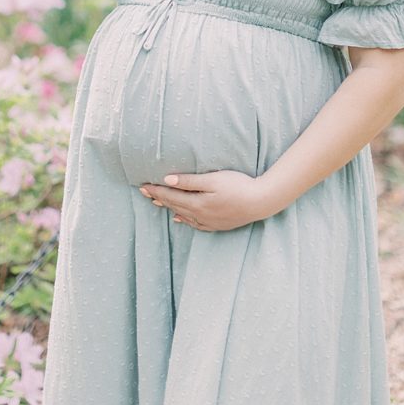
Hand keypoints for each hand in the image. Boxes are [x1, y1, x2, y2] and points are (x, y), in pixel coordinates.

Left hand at [138, 170, 265, 231]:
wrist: (260, 202)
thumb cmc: (238, 185)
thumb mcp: (212, 179)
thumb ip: (189, 181)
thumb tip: (167, 180)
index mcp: (197, 203)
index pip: (170, 196)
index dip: (156, 190)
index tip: (143, 185)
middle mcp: (200, 215)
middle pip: (174, 205)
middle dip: (158, 198)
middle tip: (144, 192)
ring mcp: (208, 222)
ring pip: (182, 215)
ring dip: (169, 208)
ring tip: (156, 203)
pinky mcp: (217, 225)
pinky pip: (194, 224)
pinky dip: (183, 219)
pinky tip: (179, 218)